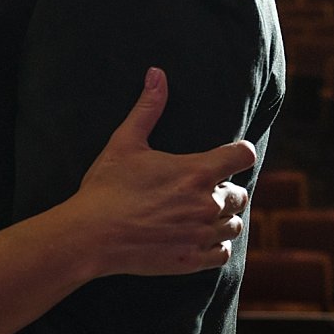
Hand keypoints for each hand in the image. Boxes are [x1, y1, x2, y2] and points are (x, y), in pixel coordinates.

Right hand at [72, 66, 254, 277]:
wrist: (90, 235)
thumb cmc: (106, 187)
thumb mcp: (125, 143)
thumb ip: (147, 109)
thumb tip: (157, 73)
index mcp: (197, 172)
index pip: (243, 155)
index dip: (238, 153)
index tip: (230, 155)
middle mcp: (207, 204)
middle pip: (241, 194)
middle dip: (226, 189)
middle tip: (202, 190)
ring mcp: (202, 234)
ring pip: (235, 224)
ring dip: (224, 218)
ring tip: (202, 214)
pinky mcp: (193, 260)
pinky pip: (223, 252)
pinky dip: (217, 245)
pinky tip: (200, 237)